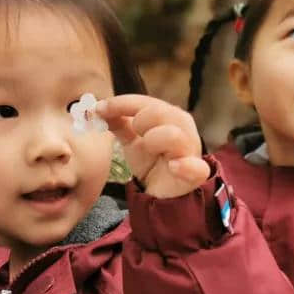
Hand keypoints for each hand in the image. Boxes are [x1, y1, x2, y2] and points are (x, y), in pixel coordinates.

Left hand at [96, 95, 210, 198]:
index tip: (99, 108)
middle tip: (135, 134)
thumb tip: (98, 108)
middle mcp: (184, 128)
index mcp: (170, 115)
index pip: (146, 102)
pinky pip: (195, 167)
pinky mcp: (195, 173)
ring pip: (173, 135)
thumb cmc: (151, 160)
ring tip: (149, 149)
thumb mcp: (132, 139)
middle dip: (140, 121)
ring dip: (154, 140)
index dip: (121, 104)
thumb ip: (118, 123)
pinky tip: (173, 166)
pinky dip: (184, 165)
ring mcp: (191, 150)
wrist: (162, 191)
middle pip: (160, 113)